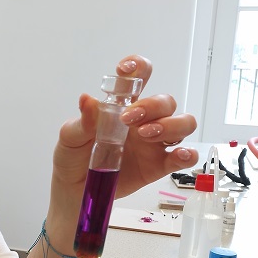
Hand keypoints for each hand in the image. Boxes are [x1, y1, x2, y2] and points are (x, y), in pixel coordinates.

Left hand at [52, 55, 198, 203]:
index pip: (138, 79)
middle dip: (152, 106)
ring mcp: (153, 143)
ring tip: (146, 135)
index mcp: (121, 107)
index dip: (139, 68)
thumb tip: (87, 99)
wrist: (73, 189)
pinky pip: (182, 156)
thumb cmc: (72, 157)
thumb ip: (82, 121)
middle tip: (127, 119)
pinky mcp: (158, 166)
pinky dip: (187, 154)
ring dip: (171, 125)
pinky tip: (179, 155)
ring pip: (183, 124)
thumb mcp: (70, 137)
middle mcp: (143, 121)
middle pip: (166, 102)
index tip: (126, 70)